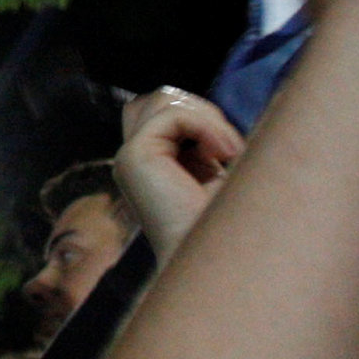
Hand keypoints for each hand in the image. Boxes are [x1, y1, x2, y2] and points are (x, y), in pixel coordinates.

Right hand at [115, 86, 244, 252]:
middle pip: (160, 97)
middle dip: (202, 111)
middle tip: (229, 148)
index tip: (226, 152)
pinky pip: (173, 114)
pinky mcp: (134, 157)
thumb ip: (202, 135)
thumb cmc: (228, 223)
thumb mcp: (216, 169)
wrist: (222, 261)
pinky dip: (206, 126)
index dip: (197, 116)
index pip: (161, 109)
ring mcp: (129, 158)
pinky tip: (224, 154)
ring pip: (165, 98)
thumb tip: (208, 109)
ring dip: (207, 117)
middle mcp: (133, 161)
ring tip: (228, 151)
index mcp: (150, 165)